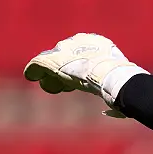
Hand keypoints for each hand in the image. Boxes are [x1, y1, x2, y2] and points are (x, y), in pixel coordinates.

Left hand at [23, 33, 147, 110]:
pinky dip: (33, 70)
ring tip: (51, 86)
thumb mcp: (120, 84)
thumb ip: (111, 92)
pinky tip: (31, 76)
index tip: (79, 82)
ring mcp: (63, 50)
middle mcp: (78, 42)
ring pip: (50, 61)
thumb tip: (108, 111)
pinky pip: (37, 63)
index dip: (79, 70)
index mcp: (97, 43)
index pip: (81, 54)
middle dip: (63, 71)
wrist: (112, 75)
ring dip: (50, 75)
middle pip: (64, 55)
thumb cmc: (121, 82)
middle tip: (64, 86)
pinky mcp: (51, 60)